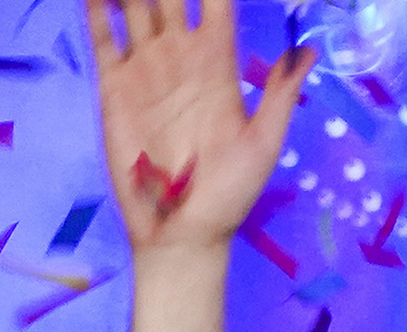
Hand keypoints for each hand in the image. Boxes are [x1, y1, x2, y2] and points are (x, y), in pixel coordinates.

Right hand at [88, 0, 309, 251]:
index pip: (215, 1)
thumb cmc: (228, 194)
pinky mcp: (113, 87)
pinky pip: (102, 37)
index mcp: (218, 62)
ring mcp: (145, 68)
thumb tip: (310, 50)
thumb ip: (281, 94)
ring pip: (134, 6)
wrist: (180, 233)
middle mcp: (180, 56)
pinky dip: (96, 9)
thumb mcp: (263, 144)